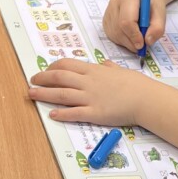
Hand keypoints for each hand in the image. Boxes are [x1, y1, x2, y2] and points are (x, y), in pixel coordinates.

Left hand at [27, 57, 151, 125]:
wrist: (146, 98)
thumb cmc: (136, 84)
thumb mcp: (121, 71)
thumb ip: (110, 68)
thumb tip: (106, 64)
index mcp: (93, 71)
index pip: (66, 65)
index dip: (52, 67)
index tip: (45, 71)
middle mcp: (88, 82)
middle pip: (59, 77)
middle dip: (42, 79)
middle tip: (32, 81)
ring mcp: (90, 98)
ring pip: (62, 94)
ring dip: (44, 94)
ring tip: (31, 95)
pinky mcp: (95, 113)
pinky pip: (74, 113)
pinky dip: (61, 114)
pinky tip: (52, 114)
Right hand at [103, 0, 165, 52]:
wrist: (143, 2)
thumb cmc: (151, 7)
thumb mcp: (160, 15)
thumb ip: (157, 28)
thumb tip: (148, 41)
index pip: (126, 21)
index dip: (134, 35)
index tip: (142, 44)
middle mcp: (114, 4)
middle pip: (119, 30)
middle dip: (132, 42)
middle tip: (142, 46)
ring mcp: (108, 14)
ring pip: (116, 35)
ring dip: (128, 43)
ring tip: (138, 39)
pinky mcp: (105, 22)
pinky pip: (113, 37)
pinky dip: (123, 42)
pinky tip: (130, 36)